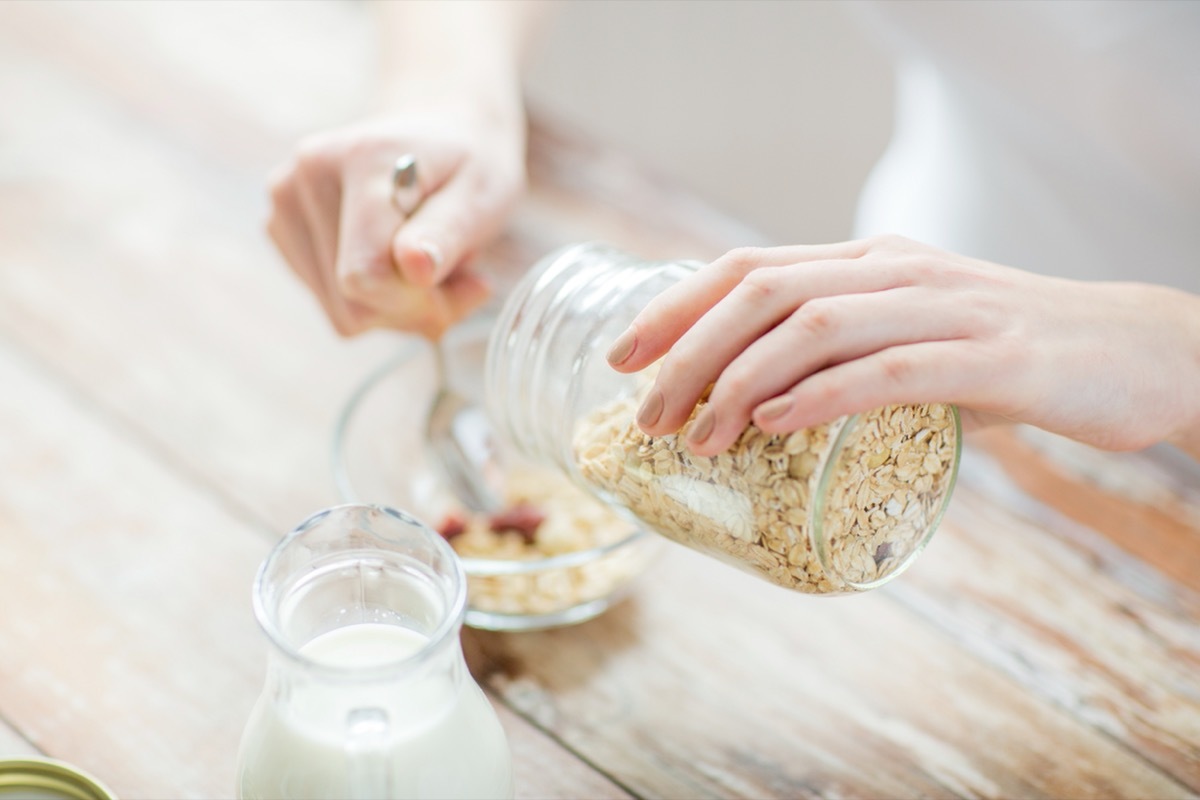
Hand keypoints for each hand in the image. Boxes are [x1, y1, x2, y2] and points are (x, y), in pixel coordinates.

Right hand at [266, 108, 524, 338]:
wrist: (438, 130)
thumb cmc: (468, 166)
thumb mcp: (483, 194)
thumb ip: (450, 232)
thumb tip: (415, 268)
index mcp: (361, 158)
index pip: (366, 276)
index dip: (420, 301)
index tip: (472, 284)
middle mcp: (307, 175)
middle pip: (351, 303)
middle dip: (414, 307)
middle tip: (457, 276)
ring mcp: (285, 202)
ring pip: (341, 313)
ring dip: (397, 308)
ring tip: (427, 263)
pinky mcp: (281, 228)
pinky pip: (332, 305)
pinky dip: (375, 301)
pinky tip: (397, 263)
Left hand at [606, 235, 1199, 454]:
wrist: (1135, 351)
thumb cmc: (1009, 354)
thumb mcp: (912, 337)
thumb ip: (848, 358)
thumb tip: (768, 410)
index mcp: (869, 261)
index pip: (749, 265)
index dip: (675, 306)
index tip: (621, 355)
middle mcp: (896, 270)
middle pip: (763, 290)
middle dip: (687, 351)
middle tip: (645, 415)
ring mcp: (945, 308)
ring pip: (814, 326)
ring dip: (739, 383)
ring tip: (695, 437)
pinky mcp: (992, 359)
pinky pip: (890, 370)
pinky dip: (822, 396)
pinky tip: (774, 426)